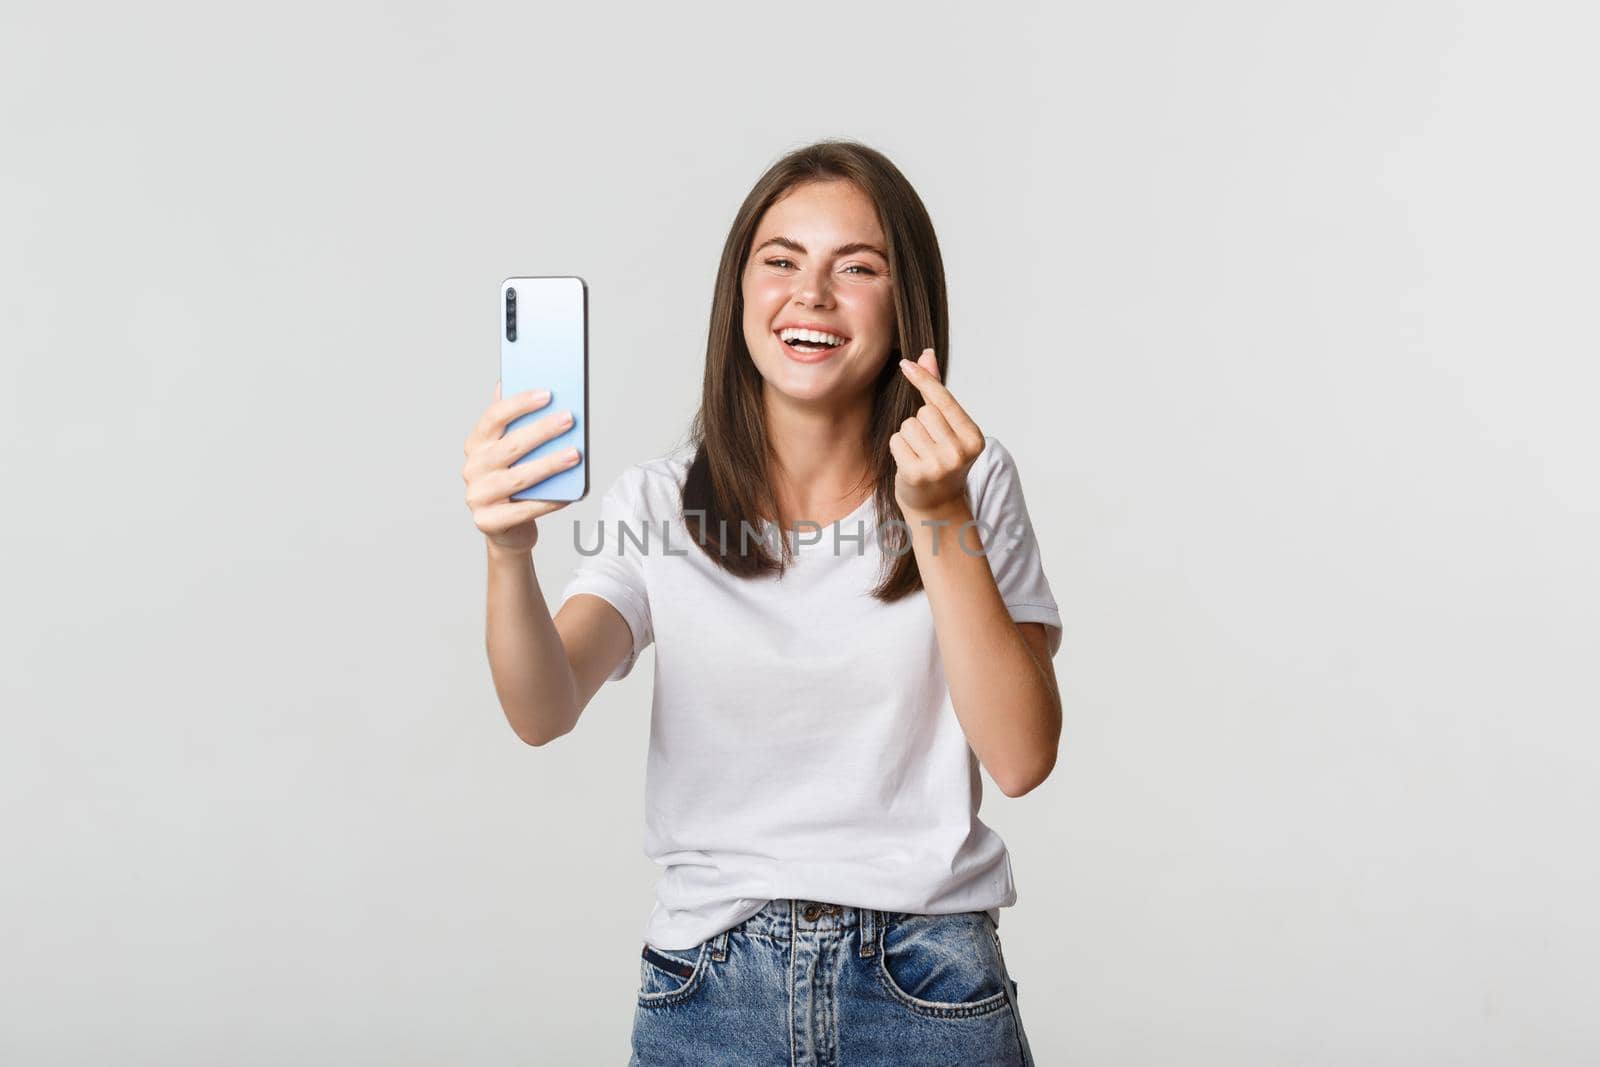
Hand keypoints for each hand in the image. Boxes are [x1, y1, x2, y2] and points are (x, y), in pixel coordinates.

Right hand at [462, 380, 581, 552]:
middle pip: (510, 446)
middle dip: (542, 430)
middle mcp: (472, 469)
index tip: (548, 394)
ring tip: (576, 454)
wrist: (507, 529)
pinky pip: (524, 510)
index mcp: (476, 445)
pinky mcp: (488, 521)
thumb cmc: (515, 483)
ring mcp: (477, 496)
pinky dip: (549, 501)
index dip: (519, 404)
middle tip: (569, 418)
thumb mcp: (511, 452)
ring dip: (549, 464)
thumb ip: (512, 423)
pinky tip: (570, 493)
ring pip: (519, 478)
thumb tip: (509, 384)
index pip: (493, 418)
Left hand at [890, 348, 984, 516]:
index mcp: (973, 438)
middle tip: (929, 445)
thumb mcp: (947, 428)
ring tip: (920, 455)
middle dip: (920, 422)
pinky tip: (910, 463)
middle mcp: (959, 452)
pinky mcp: (916, 474)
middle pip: (923, 412)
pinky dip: (898, 449)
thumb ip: (937, 392)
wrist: (937, 507)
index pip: (943, 400)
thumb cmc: (942, 461)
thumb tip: (926, 355)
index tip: (906, 363)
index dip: (924, 380)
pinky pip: (896, 441)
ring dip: (908, 436)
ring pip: (908, 425)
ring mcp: (938, 465)